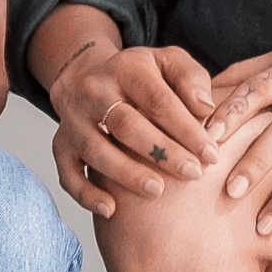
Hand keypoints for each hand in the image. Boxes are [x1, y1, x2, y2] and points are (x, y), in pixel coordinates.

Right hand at [45, 36, 222, 219]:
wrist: (85, 76)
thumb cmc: (140, 76)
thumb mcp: (168, 62)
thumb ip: (191, 79)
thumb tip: (206, 109)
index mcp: (126, 68)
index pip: (157, 100)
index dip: (186, 129)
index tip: (211, 154)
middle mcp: (94, 92)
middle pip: (125, 124)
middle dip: (161, 152)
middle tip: (193, 174)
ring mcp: (73, 120)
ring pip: (95, 149)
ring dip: (126, 173)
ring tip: (157, 190)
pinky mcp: (61, 145)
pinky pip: (67, 173)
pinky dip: (86, 194)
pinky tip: (111, 210)